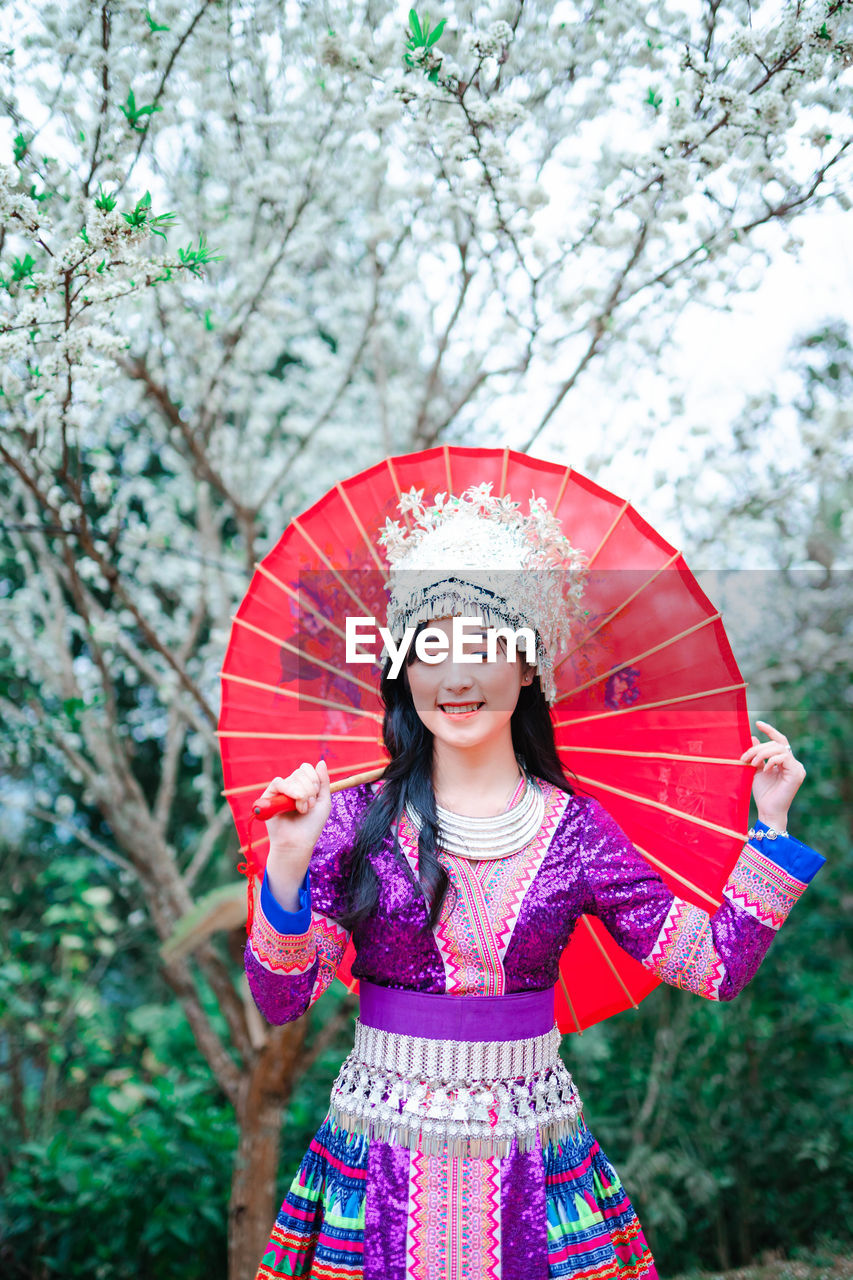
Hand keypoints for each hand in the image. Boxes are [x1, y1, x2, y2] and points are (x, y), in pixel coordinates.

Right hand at [256, 761, 330, 908]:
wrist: (298, 843)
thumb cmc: (311, 825)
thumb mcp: (323, 801)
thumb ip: (323, 781)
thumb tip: (321, 761)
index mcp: (302, 786)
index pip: (307, 769)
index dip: (314, 778)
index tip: (317, 795)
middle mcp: (290, 787)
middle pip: (301, 772)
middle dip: (310, 789)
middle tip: (309, 806)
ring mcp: (279, 792)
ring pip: (292, 777)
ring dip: (302, 794)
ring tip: (302, 809)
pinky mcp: (268, 797)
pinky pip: (278, 783)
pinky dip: (290, 791)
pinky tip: (294, 805)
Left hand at [739, 720, 805, 830]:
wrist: (767, 810)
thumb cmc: (762, 793)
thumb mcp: (756, 769)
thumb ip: (757, 755)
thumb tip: (753, 736)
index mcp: (785, 762)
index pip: (779, 741)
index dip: (770, 730)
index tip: (757, 723)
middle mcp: (794, 763)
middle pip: (776, 744)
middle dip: (758, 748)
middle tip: (745, 757)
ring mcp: (797, 768)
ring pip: (779, 749)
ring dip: (762, 753)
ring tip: (752, 763)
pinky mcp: (797, 773)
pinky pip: (784, 757)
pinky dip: (771, 761)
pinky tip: (765, 770)